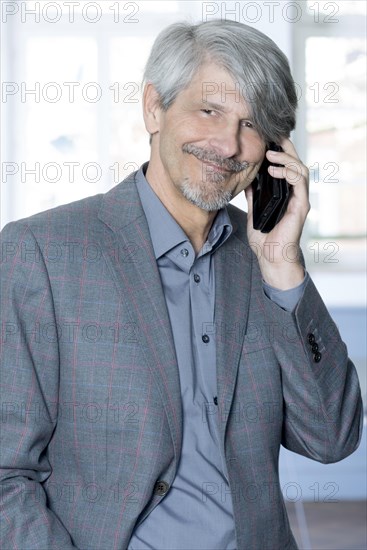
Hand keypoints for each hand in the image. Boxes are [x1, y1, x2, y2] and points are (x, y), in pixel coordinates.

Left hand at [245, 137, 309, 289]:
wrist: (270, 257)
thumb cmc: (264, 238)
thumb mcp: (253, 212)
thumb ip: (253, 197)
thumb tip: (247, 181)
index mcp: (285, 194)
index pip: (286, 167)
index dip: (280, 151)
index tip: (268, 139)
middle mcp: (295, 194)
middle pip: (295, 163)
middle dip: (285, 148)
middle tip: (273, 137)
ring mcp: (299, 199)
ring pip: (300, 169)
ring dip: (286, 158)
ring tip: (270, 154)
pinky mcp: (301, 206)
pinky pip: (299, 183)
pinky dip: (288, 172)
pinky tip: (273, 170)